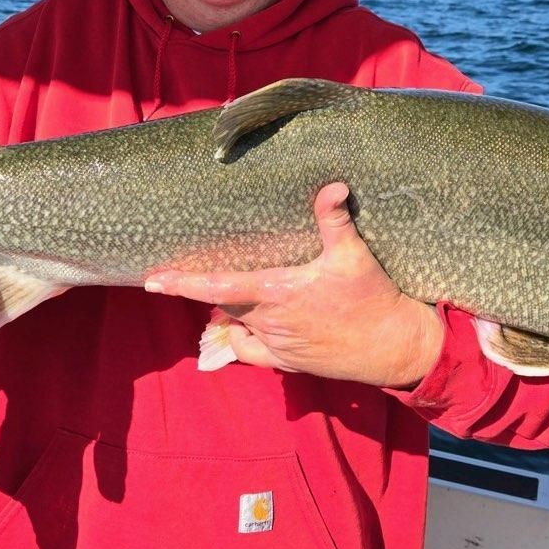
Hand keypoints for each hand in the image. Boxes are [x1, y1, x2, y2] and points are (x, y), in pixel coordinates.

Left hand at [144, 182, 445, 387]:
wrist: (394, 347)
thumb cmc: (373, 299)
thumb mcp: (355, 255)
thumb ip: (335, 220)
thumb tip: (333, 185)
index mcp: (277, 293)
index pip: (218, 288)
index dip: (183, 285)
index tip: (153, 281)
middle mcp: (269, 322)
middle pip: (223, 304)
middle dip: (203, 290)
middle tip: (183, 274)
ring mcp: (277, 345)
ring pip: (236, 325)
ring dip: (229, 310)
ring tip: (225, 292)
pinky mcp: (288, 363)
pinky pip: (251, 352)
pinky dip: (243, 338)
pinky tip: (246, 325)